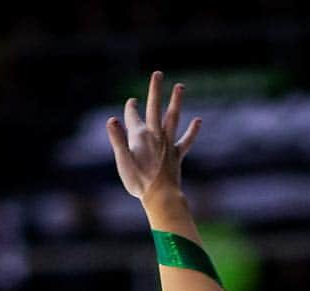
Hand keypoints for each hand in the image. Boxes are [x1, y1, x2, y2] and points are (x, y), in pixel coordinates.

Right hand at [106, 70, 202, 203]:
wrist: (161, 198)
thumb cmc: (139, 183)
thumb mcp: (123, 162)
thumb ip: (117, 140)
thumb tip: (111, 120)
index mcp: (140, 136)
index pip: (133, 115)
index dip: (131, 108)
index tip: (132, 102)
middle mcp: (155, 136)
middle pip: (155, 108)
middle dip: (155, 90)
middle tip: (158, 73)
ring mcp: (168, 145)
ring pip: (172, 118)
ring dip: (176, 102)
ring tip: (180, 86)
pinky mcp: (177, 155)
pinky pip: (186, 141)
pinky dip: (192, 132)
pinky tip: (198, 120)